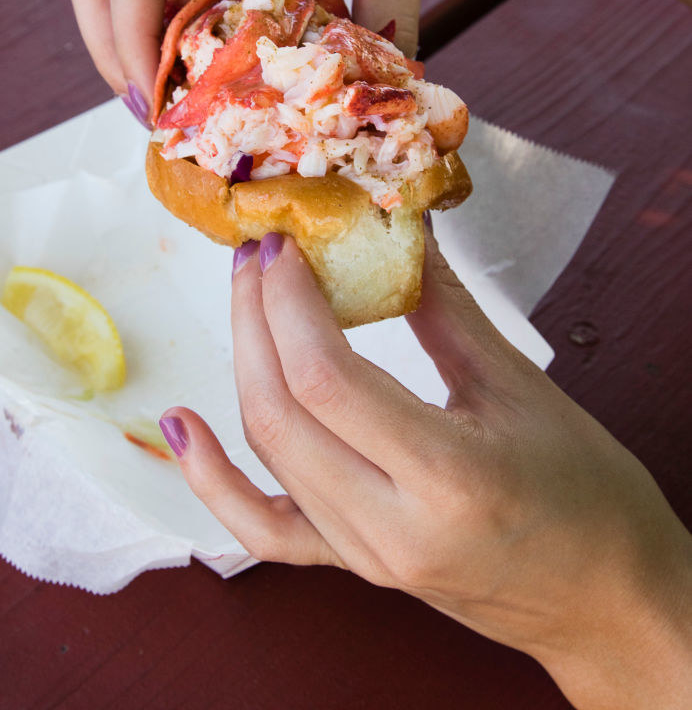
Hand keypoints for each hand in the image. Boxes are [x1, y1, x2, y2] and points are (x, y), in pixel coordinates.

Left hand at [160, 231, 690, 709]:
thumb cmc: (588, 493)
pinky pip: (265, 528)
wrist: (606, 597)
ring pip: (272, 455)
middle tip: (260, 255)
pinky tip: (181, 425)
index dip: (290, 302)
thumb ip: (446, 309)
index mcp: (450, 478)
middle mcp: (394, 528)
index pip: (327, 380)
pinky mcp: (356, 566)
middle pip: (283, 413)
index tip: (283, 246)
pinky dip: (214, 477)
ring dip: (246, 366)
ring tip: (247, 299)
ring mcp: (367, 557)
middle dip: (257, 320)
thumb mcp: (521, 386)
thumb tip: (398, 236)